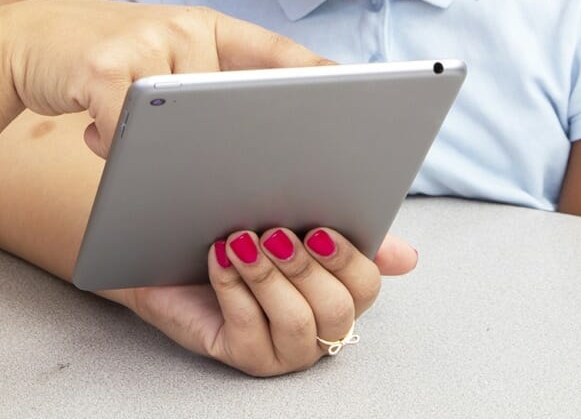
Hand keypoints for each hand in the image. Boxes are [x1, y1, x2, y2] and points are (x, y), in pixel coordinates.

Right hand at [0, 0, 325, 154]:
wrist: (20, 43)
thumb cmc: (103, 69)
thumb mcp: (161, 71)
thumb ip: (202, 96)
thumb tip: (251, 156)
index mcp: (208, 28)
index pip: (277, 53)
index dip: (321, 75)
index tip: (363, 101)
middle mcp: (182, 24)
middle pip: (233, 94)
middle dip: (243, 136)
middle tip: (259, 172)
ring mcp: (143, 39)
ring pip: (180, 114)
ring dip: (162, 148)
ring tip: (141, 146)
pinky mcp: (99, 66)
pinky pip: (127, 128)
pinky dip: (115, 146)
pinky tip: (95, 136)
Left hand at [117, 227, 417, 376]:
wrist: (172, 253)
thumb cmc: (239, 235)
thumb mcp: (292, 223)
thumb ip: (346, 231)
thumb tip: (409, 258)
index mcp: (339, 292)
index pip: (365, 286)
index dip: (347, 259)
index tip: (319, 229)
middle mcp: (318, 329)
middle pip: (336, 310)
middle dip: (305, 268)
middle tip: (274, 232)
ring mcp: (283, 350)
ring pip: (295, 323)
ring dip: (268, 277)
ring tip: (241, 240)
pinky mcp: (243, 356)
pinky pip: (248, 328)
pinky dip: (234, 288)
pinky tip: (220, 257)